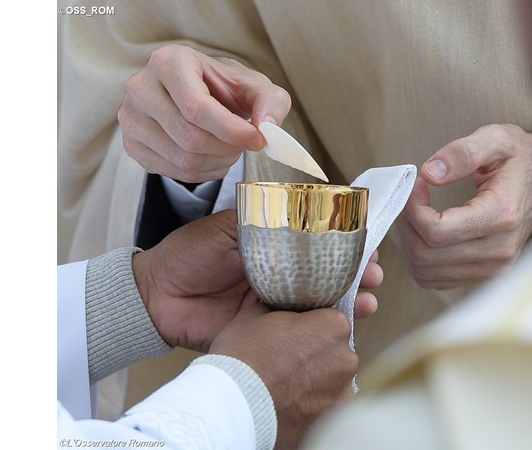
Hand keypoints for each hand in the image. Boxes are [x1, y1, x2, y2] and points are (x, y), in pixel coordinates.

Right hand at [117, 44, 290, 182]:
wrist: (198, 95)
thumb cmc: (223, 89)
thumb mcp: (254, 86)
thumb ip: (270, 101)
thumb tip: (267, 127)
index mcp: (169, 62)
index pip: (196, 107)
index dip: (231, 130)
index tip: (256, 140)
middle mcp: (141, 87)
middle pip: (189, 137)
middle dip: (226, 148)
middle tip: (243, 144)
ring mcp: (131, 118)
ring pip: (182, 159)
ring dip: (217, 162)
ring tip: (230, 149)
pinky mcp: (132, 144)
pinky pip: (173, 172)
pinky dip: (202, 172)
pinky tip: (213, 157)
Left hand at [133, 210, 382, 351]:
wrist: (157, 297)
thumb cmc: (188, 254)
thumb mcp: (226, 227)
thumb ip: (260, 216)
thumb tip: (301, 202)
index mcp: (273, 245)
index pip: (318, 240)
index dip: (345, 241)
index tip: (367, 243)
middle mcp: (282, 272)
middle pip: (329, 272)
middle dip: (357, 272)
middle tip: (375, 274)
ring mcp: (278, 302)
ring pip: (322, 300)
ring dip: (351, 299)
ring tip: (369, 298)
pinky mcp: (270, 329)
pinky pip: (302, 327)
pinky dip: (326, 325)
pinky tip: (349, 321)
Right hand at [209, 303, 357, 448]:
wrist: (233, 405)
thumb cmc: (244, 354)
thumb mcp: (256, 314)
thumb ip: (279, 306)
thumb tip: (280, 301)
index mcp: (334, 326)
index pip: (330, 318)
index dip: (310, 325)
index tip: (292, 333)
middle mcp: (347, 357)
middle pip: (334, 349)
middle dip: (315, 353)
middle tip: (285, 359)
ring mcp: (342, 390)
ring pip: (330, 378)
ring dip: (315, 379)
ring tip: (284, 383)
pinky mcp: (333, 417)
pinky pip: (325, 403)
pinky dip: (311, 402)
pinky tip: (288, 400)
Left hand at [395, 124, 531, 288]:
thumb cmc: (520, 159)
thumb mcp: (496, 139)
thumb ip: (462, 153)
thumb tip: (430, 173)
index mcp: (501, 215)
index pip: (437, 231)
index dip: (413, 210)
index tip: (416, 186)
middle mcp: (499, 249)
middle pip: (426, 255)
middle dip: (405, 227)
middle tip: (407, 201)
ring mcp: (493, 266)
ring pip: (426, 271)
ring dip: (407, 244)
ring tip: (412, 215)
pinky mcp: (484, 273)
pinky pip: (434, 279)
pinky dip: (417, 260)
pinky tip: (420, 233)